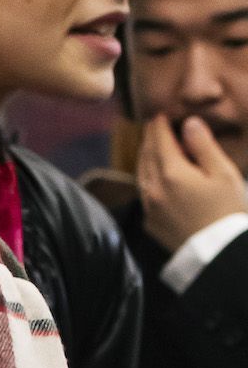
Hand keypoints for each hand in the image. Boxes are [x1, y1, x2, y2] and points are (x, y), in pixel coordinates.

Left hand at [136, 112, 246, 254]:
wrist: (218, 253)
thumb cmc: (227, 211)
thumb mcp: (222, 173)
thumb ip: (203, 145)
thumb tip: (188, 123)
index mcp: (171, 173)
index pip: (159, 140)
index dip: (159, 124)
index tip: (160, 114)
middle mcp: (154, 189)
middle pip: (146, 155)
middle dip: (150, 138)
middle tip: (154, 126)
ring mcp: (149, 207)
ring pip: (141, 174)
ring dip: (146, 157)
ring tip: (152, 146)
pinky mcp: (151, 223)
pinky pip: (144, 193)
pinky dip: (147, 177)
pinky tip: (155, 176)